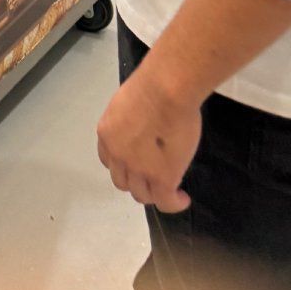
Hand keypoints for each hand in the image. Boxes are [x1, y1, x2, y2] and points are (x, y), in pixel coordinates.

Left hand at [96, 65, 200, 212]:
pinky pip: (166, 201)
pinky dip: (174, 203)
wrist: (166, 90)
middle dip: (137, 181)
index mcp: (107, 133)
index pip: (109, 160)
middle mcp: (117, 154)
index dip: (123, 164)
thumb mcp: (128, 103)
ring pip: (142, 194)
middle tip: (154, 176)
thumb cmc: (152, 86)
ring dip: (154, 194)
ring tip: (170, 190)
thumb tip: (143, 127)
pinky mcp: (162, 178)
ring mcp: (138, 169)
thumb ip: (130, 121)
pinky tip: (183, 198)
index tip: (137, 162)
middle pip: (123, 181)